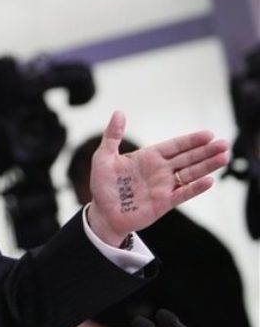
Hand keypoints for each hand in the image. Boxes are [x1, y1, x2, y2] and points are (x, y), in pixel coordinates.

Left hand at [87, 111, 228, 245]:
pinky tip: (208, 181)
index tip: (208, 134)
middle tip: (224, 144)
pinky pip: (182, 193)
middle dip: (206, 151)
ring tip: (224, 158)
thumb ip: (112, 136)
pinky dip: (195, 188)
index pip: (174, 146)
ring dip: (207, 166)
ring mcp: (163, 186)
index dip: (191, 140)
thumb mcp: (103, 158)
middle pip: (188, 158)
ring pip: (190, 174)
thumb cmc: (103, 186)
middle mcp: (160, 170)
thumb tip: (119, 112)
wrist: (103, 214)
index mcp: (148, 157)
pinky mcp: (164, 203)